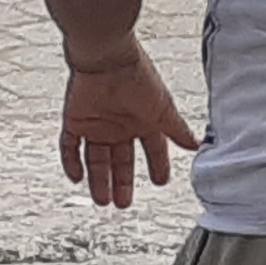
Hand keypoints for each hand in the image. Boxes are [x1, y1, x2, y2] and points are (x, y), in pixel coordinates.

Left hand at [60, 49, 196, 208]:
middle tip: (123, 204)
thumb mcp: (163, 110)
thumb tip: (196, 145)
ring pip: (95, 159)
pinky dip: (71, 162)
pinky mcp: (75, 120)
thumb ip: (177, 130)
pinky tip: (76, 177)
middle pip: (120, 160)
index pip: (152, 150)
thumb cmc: (138, 79)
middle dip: (122, 183)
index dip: (156, 166)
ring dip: (99, 180)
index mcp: (143, 121)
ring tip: (103, 201)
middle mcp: (119, 125)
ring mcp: (96, 124)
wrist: (108, 60)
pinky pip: (69, 146)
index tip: (159, 182)